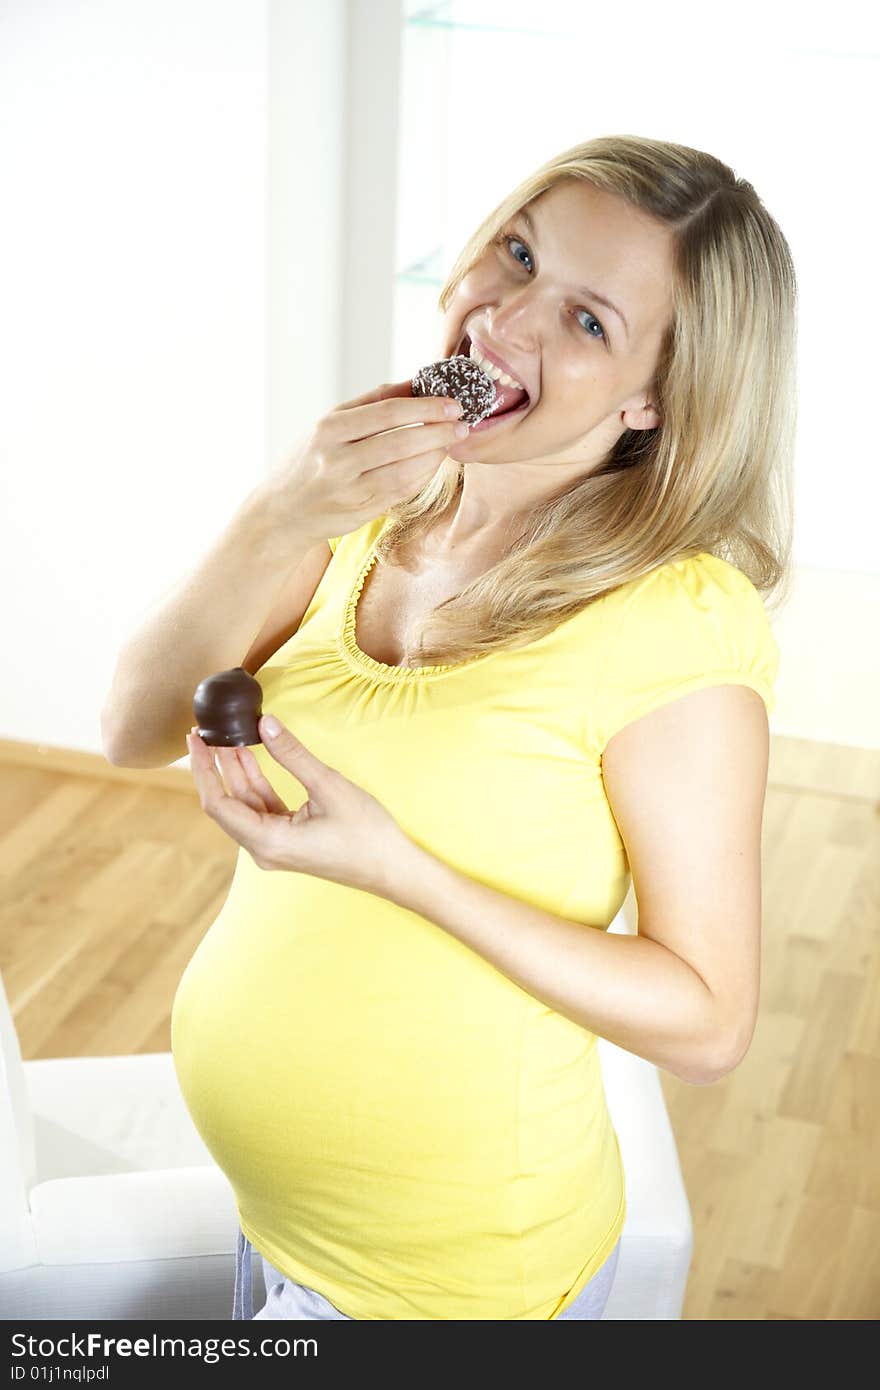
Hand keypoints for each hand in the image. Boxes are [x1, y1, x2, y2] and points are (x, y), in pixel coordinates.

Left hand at [186, 715, 408, 896]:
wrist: (393, 869)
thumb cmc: (366, 834)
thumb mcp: (329, 787)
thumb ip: (293, 755)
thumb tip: (265, 724)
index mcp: (268, 842)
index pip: (218, 803)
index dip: (203, 770)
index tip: (195, 740)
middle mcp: (264, 849)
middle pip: (226, 804)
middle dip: (215, 768)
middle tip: (204, 732)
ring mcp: (274, 847)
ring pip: (245, 805)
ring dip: (236, 773)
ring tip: (226, 738)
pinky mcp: (287, 841)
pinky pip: (262, 810)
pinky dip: (256, 784)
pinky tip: (251, 758)